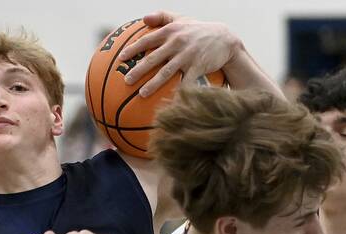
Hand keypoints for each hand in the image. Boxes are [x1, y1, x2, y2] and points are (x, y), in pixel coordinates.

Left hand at [118, 11, 239, 95]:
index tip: (121, 58)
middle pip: (153, 58)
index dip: (133, 49)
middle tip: (126, 80)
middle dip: (138, 70)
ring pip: (167, 72)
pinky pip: (185, 83)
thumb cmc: (199, 31)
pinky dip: (177, 93)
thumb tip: (143, 18)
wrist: (225, 39)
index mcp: (171, 31)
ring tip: (142, 94)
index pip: (147, 40)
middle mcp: (177, 42)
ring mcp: (187, 55)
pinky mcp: (198, 67)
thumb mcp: (182, 20)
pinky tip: (168, 104)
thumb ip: (162, 17)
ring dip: (153, 84)